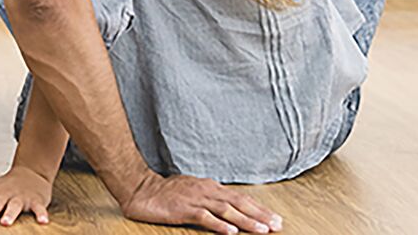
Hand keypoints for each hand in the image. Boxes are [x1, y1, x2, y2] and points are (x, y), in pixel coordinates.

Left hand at [0, 165, 52, 226]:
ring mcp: (21, 197)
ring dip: (11, 214)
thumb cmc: (4, 184)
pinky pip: (38, 208)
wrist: (30, 173)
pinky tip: (42, 221)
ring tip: (6, 223)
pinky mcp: (36, 201)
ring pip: (15, 206)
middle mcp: (6, 194)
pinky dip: (41, 214)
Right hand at [119, 172, 281, 233]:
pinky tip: (231, 232)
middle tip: (277, 225)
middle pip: (238, 203)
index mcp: (210, 187)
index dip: (258, 208)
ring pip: (226, 211)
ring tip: (262, 230)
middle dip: (259, 215)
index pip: (240, 198)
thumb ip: (211, 198)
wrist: (141, 189)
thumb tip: (229, 208)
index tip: (274, 218)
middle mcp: (207, 191)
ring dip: (246, 221)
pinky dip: (219, 225)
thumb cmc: (166, 192)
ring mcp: (196, 199)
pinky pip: (205, 217)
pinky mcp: (184, 209)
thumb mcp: (193, 191)